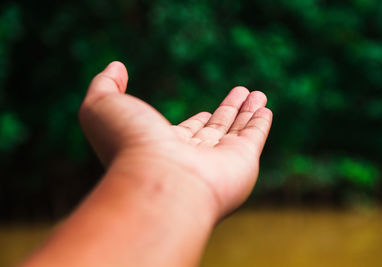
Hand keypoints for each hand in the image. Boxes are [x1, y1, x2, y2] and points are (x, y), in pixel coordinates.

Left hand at [79, 61, 272, 218]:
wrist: (158, 180)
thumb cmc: (128, 145)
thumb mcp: (102, 106)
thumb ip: (106, 85)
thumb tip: (117, 66)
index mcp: (165, 148)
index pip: (187, 132)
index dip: (197, 122)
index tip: (206, 113)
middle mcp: (193, 157)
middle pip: (216, 130)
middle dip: (228, 111)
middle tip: (240, 94)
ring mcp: (219, 161)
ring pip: (237, 130)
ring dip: (247, 111)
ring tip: (257, 94)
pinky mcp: (243, 160)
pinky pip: (254, 137)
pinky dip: (260, 123)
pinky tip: (265, 109)